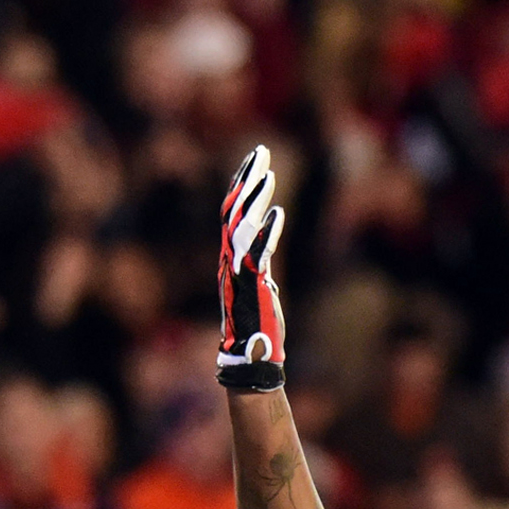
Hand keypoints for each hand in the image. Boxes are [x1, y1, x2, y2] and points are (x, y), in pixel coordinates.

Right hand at [215, 145, 289, 392]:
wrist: (251, 356)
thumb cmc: (257, 324)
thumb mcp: (258, 282)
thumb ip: (260, 258)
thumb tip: (267, 235)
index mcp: (231, 257)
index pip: (232, 212)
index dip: (241, 184)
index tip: (253, 161)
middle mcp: (230, 260)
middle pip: (234, 211)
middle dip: (247, 179)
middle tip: (261, 152)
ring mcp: (239, 271)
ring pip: (242, 226)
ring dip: (255, 199)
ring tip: (269, 173)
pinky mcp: (252, 285)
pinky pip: (258, 254)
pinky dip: (266, 233)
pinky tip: (278, 214)